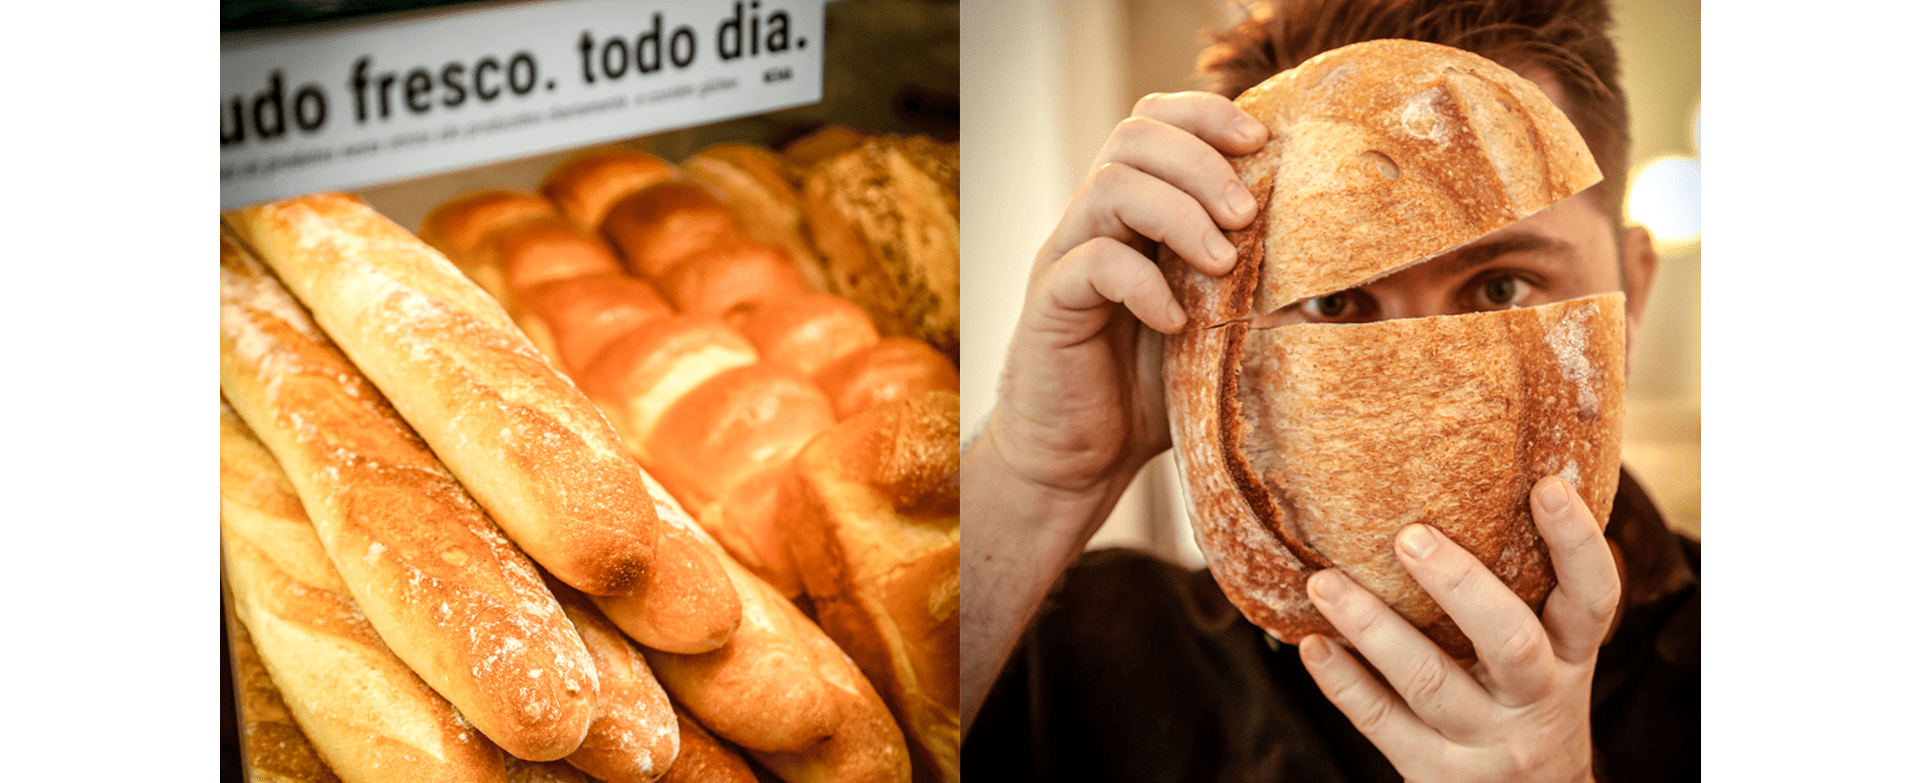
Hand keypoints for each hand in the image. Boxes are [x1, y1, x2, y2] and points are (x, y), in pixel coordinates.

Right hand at [962, 92, 1267, 733]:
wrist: (1074, 463)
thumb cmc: (1146, 393)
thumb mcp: (1209, 326)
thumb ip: (1243, 283)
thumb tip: (1336, 258)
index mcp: (1129, 214)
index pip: (1153, 121)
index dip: (1205, 114)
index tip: (1262, 141)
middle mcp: (1092, 223)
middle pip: (1132, 136)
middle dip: (1201, 163)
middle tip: (1246, 215)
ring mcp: (1066, 260)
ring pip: (1110, 186)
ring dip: (1178, 212)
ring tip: (1221, 264)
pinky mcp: (1049, 307)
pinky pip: (1091, 265)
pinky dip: (1144, 283)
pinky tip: (1176, 323)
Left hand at [1298, 476, 1621, 782]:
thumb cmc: (1530, 698)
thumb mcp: (1551, 651)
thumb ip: (1527, 589)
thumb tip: (1497, 477)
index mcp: (1571, 656)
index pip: (1592, 598)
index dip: (1576, 542)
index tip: (1546, 485)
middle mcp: (1536, 698)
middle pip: (1509, 642)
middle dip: (1460, 586)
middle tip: (1408, 536)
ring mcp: (1486, 742)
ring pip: (1431, 684)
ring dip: (1373, 629)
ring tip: (1323, 583)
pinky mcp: (1437, 774)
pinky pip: (1384, 724)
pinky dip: (1345, 684)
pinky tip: (1314, 647)